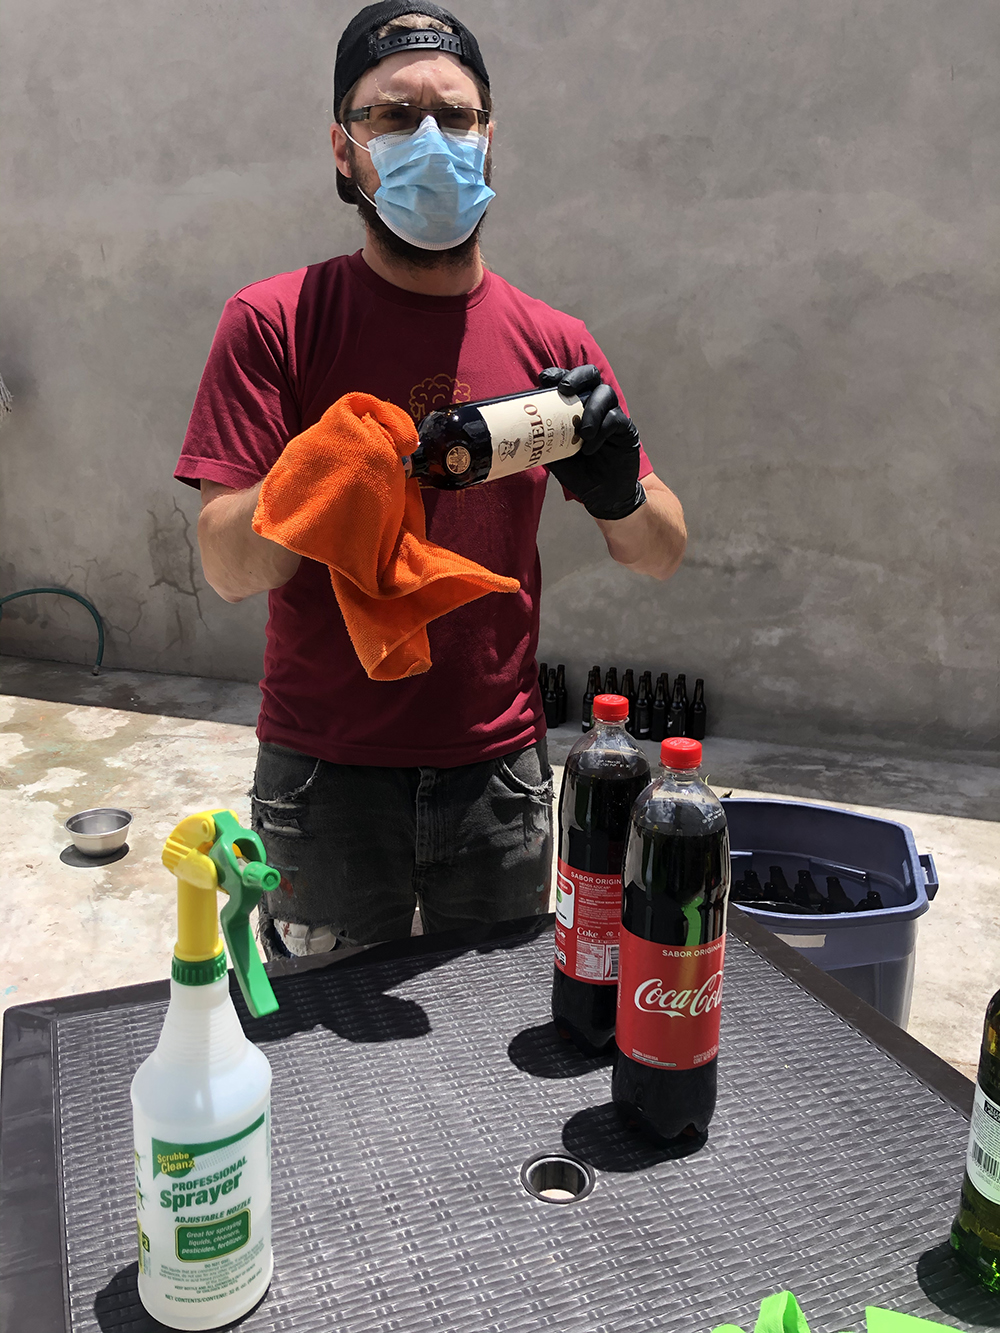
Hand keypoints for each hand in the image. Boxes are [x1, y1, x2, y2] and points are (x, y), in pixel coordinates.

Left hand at [537, 365, 645, 520]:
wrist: (601, 495)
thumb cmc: (577, 471)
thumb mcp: (554, 454)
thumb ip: (542, 438)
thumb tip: (517, 429)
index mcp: (577, 406)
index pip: (570, 380)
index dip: (558, 374)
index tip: (544, 379)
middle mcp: (596, 405)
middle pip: (591, 375)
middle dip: (577, 377)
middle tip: (565, 389)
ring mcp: (613, 415)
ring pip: (606, 394)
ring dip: (591, 410)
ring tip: (582, 433)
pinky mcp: (626, 430)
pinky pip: (616, 420)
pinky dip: (602, 431)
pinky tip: (590, 448)